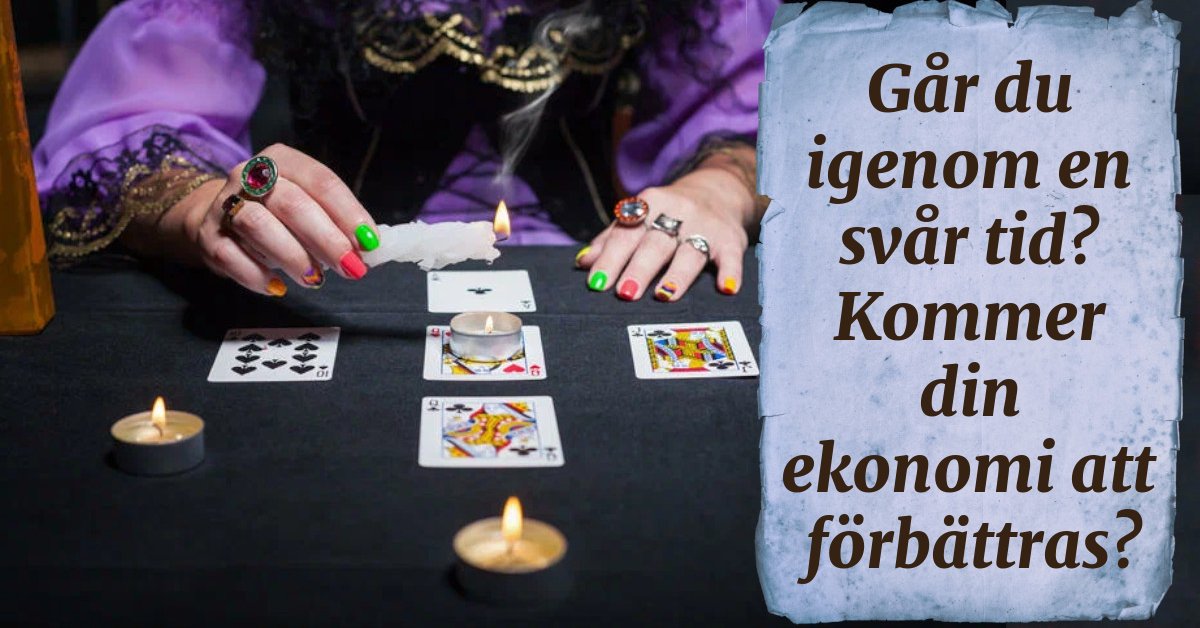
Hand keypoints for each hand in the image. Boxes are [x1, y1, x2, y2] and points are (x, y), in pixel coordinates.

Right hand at [125, 144, 379, 295]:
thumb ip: (336, 221)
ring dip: (292, 256)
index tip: (369, 242)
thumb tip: (366, 248)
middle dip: (325, 238)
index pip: (321, 181)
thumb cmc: (276, 212)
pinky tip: (277, 287)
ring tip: (314, 278)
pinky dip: (257, 275)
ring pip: (258, 226)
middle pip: (291, 203)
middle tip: (349, 266)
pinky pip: (231, 256)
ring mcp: (225, 204)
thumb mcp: (308, 204)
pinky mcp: (208, 236)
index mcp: (282, 160)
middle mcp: (250, 176)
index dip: (349, 212)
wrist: (215, 215)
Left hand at [576, 155, 758, 301]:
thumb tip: (583, 263)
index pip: (626, 234)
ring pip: (690, 251)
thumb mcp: (639, 218)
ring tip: (665, 294)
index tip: (597, 283)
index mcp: (649, 205)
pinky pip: (731, 256)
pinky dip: (730, 271)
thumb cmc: (667, 213)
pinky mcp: (731, 239)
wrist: (717, 191)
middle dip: (640, 268)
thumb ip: (611, 240)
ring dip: (678, 273)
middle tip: (625, 293)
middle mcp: (677, 212)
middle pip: (655, 244)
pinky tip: (725, 288)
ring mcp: (705, 225)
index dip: (610, 259)